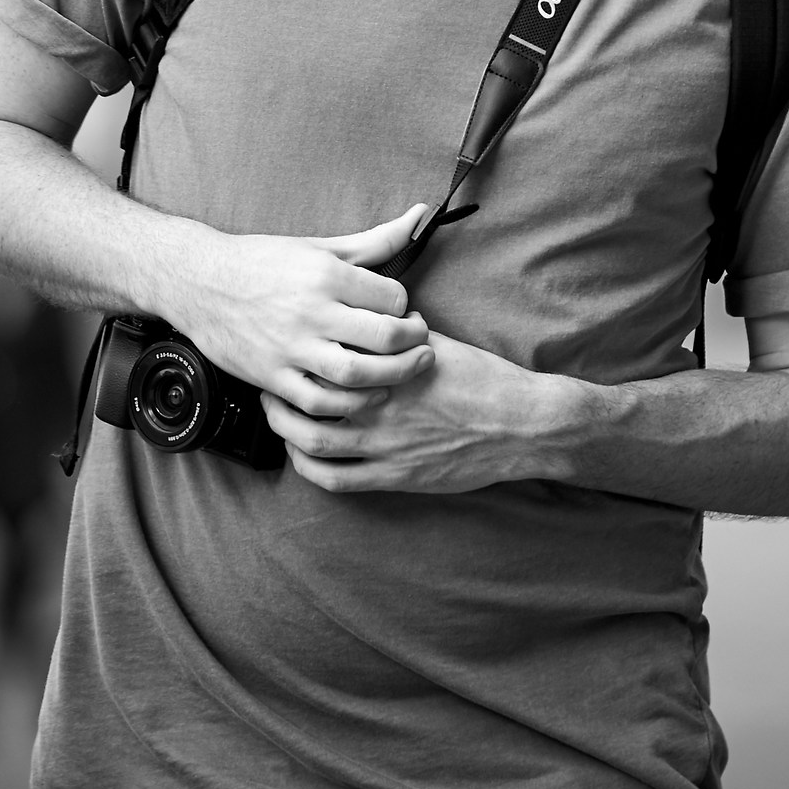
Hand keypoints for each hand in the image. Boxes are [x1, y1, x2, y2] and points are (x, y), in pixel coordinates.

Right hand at [160, 204, 435, 418]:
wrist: (199, 282)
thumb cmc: (263, 262)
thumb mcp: (321, 246)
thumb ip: (376, 240)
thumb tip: (420, 215)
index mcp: (326, 275)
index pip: (391, 297)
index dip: (407, 308)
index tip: (405, 313)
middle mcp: (310, 311)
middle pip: (383, 337)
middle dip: (414, 344)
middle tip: (421, 346)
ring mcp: (289, 347)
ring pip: (355, 374)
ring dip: (392, 378)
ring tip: (403, 372)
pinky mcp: (271, 376)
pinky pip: (318, 403)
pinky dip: (348, 406)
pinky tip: (364, 397)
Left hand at [261, 329, 577, 494]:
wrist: (520, 425)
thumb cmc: (484, 380)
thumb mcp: (439, 342)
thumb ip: (400, 331)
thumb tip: (377, 309)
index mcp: (389, 368)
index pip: (327, 357)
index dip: (300, 352)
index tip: (287, 343)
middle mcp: (380, 406)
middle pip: (308, 398)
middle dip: (280, 391)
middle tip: (269, 380)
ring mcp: (385, 446)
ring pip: (312, 442)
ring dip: (286, 430)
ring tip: (278, 416)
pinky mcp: (393, 477)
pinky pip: (335, 479)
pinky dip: (310, 467)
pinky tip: (302, 456)